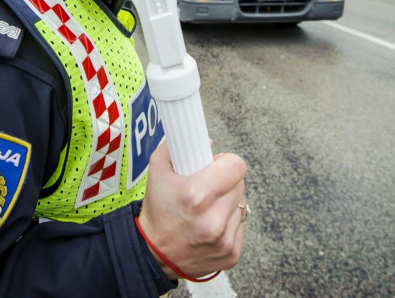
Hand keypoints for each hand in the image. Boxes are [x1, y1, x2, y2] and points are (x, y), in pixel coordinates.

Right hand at [138, 140, 247, 279]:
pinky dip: (228, 221)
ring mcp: (224, 239)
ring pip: (242, 204)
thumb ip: (177, 147)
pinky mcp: (231, 254)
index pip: (237, 166)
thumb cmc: (157, 211)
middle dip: (226, 181)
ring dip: (228, 202)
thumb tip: (206, 141)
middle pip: (240, 184)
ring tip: (207, 207)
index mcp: (196, 195)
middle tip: (208, 186)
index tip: (217, 165)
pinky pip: (240, 225)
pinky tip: (210, 224)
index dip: (227, 162)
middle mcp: (213, 219)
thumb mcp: (158, 171)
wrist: (153, 254)